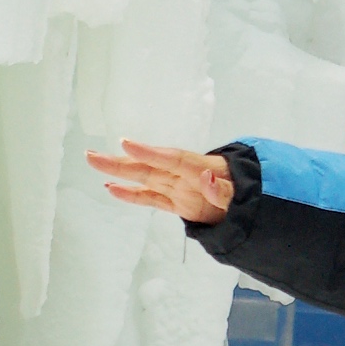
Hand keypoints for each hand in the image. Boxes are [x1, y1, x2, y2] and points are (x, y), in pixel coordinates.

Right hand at [87, 140, 233, 224]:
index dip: (149, 152)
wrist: (252, 202)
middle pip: (149, 166)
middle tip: (92, 154)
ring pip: (143, 177)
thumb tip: (206, 178)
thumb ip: (223, 190)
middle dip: (121, 160)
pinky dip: (131, 194)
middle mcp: (184, 175)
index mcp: (201, 168)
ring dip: (118, 171)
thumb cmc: (247, 192)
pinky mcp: (176, 202)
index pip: (172, 158)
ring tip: (93, 161)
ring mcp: (177, 187)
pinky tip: (110, 188)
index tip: (126, 143)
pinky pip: (150, 197)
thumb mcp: (242, 194)